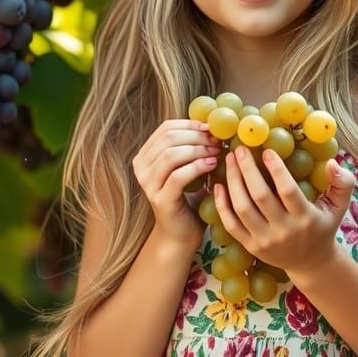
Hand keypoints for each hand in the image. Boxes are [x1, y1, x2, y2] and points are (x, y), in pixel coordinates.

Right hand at [132, 119, 221, 252]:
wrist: (180, 233)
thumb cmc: (188, 197)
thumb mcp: (186, 167)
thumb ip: (191, 147)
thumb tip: (212, 125)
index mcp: (145, 156)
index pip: (166, 128)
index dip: (190, 124)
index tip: (212, 129)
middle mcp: (141, 168)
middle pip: (169, 139)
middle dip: (196, 136)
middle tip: (217, 140)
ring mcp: (148, 184)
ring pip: (171, 155)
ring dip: (198, 150)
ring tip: (216, 152)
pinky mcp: (160, 199)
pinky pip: (178, 176)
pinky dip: (197, 167)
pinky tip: (211, 165)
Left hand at [213, 145, 355, 275]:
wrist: (310, 262)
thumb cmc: (323, 226)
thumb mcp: (339, 206)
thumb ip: (343, 182)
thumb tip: (332, 162)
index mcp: (305, 218)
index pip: (287, 191)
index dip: (275, 169)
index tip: (267, 150)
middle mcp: (283, 231)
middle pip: (259, 197)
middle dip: (247, 170)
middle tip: (239, 149)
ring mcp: (264, 240)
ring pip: (242, 208)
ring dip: (233, 181)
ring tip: (230, 161)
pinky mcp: (250, 246)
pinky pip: (230, 224)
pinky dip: (221, 204)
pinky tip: (219, 185)